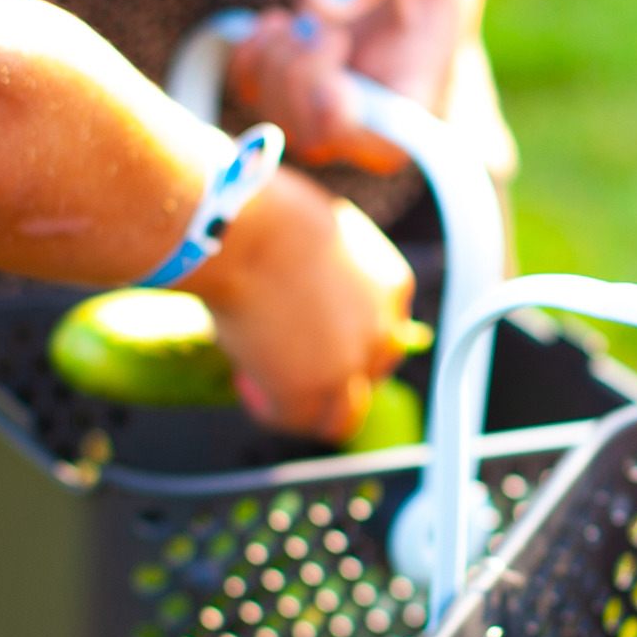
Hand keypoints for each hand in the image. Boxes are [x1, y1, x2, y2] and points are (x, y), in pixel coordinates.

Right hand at [194, 168, 414, 437]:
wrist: (244, 228)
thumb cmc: (271, 215)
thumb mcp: (324, 232)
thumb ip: (333, 268)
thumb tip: (307, 285)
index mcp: (392, 286)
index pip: (385, 330)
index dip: (346, 332)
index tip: (310, 326)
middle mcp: (382, 329)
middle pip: (370, 372)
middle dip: (333, 370)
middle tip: (290, 358)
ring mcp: (350, 364)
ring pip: (344, 415)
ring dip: (311, 407)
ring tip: (272, 388)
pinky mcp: (310, 388)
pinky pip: (296, 421)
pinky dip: (271, 409)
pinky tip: (248, 386)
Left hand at [226, 0, 509, 174]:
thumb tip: (322, 6)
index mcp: (421, 77)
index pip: (387, 145)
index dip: (346, 127)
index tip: (332, 63)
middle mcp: (380, 94)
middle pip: (320, 140)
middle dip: (296, 85)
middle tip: (307, 24)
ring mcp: (338, 82)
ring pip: (280, 119)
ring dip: (267, 72)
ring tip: (284, 19)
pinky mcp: (302, 60)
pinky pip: (257, 90)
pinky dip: (247, 63)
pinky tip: (267, 22)